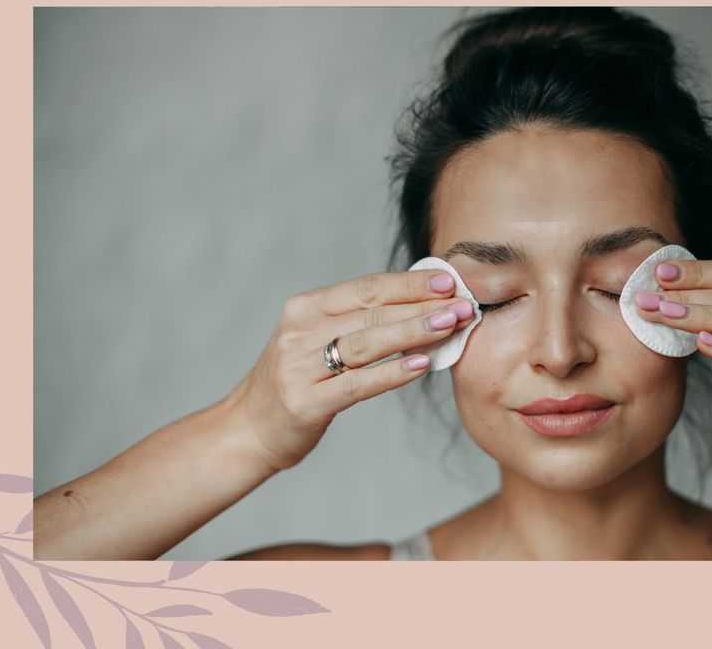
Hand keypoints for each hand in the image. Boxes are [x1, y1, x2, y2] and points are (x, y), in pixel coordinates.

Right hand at [225, 269, 476, 470]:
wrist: (247, 430)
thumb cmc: (297, 381)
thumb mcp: (316, 340)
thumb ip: (358, 321)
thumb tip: (423, 304)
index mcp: (305, 308)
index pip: (367, 287)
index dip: (410, 283)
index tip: (449, 281)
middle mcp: (300, 331)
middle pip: (372, 312)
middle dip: (423, 306)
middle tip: (464, 304)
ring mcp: (300, 367)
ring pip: (367, 343)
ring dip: (414, 331)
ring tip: (450, 325)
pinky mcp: (306, 402)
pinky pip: (358, 384)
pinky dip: (392, 372)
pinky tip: (422, 364)